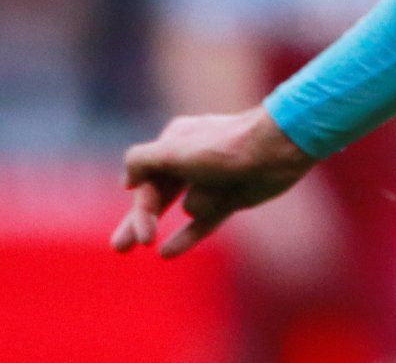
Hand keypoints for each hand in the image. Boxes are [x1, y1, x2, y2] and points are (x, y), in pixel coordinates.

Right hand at [110, 107, 316, 258]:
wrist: (277, 149)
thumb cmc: (225, 146)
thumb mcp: (175, 151)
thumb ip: (142, 162)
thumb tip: (127, 182)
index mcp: (175, 142)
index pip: (147, 183)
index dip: (141, 212)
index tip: (143, 234)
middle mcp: (191, 161)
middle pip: (159, 197)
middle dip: (138, 221)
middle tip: (118, 247)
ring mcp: (212, 181)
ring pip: (182, 210)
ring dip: (177, 223)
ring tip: (143, 244)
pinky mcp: (231, 198)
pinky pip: (204, 222)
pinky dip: (187, 236)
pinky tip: (166, 253)